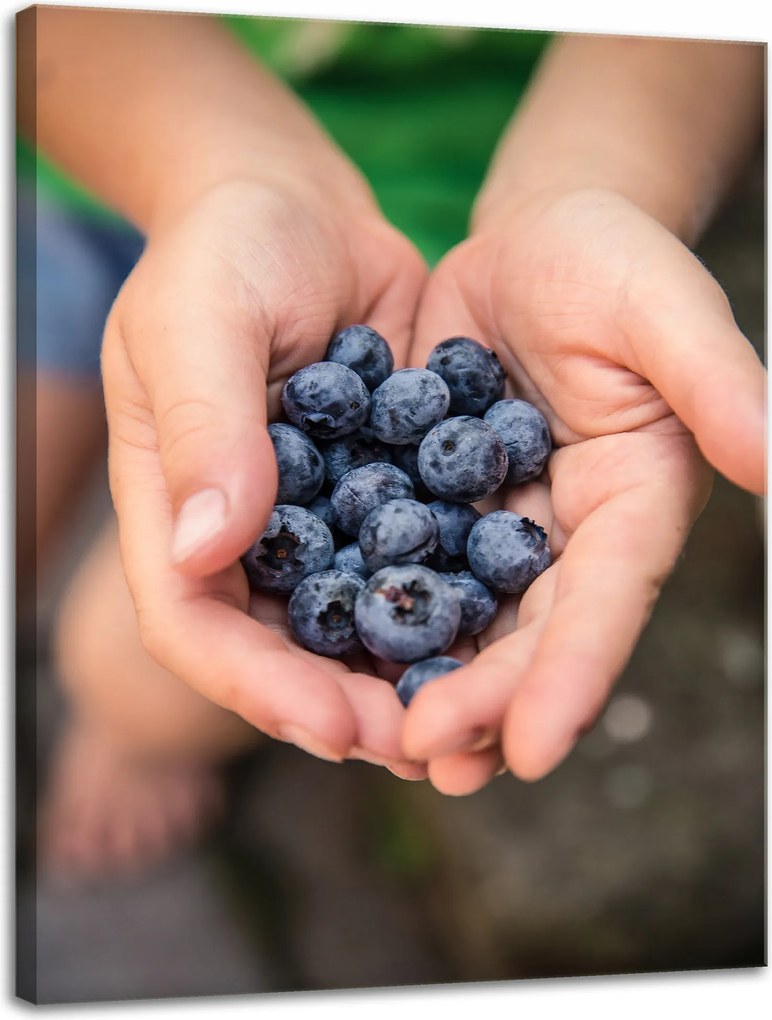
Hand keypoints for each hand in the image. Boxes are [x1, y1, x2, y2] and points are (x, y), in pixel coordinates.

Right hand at [101, 177, 427, 775]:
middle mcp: (243, 534)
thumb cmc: (226, 248)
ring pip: (350, 627)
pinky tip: (500, 636)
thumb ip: (203, 426)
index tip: (332, 724)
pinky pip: (410, 567)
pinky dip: (447, 608)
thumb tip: (206, 547)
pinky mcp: (378, 497)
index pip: (195, 623)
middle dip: (341, 707)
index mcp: (174, 507)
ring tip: (466, 717)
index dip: (257, 685)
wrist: (300, 209)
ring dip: (402, 679)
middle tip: (418, 744)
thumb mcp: (197, 316)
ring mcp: (312, 522)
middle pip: (278, 653)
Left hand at [402, 187, 764, 793]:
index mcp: (630, 504)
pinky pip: (398, 562)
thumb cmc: (610, 259)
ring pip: (461, 617)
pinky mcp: (433, 500)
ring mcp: (495, 524)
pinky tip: (329, 649)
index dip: (572, 675)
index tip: (535, 749)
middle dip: (484, 698)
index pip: (605, 602)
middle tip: (428, 755)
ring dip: (423, 680)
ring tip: (380, 743)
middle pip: (527, 632)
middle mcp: (565, 534)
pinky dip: (369, 607)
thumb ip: (715, 380)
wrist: (531, 240)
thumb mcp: (662, 308)